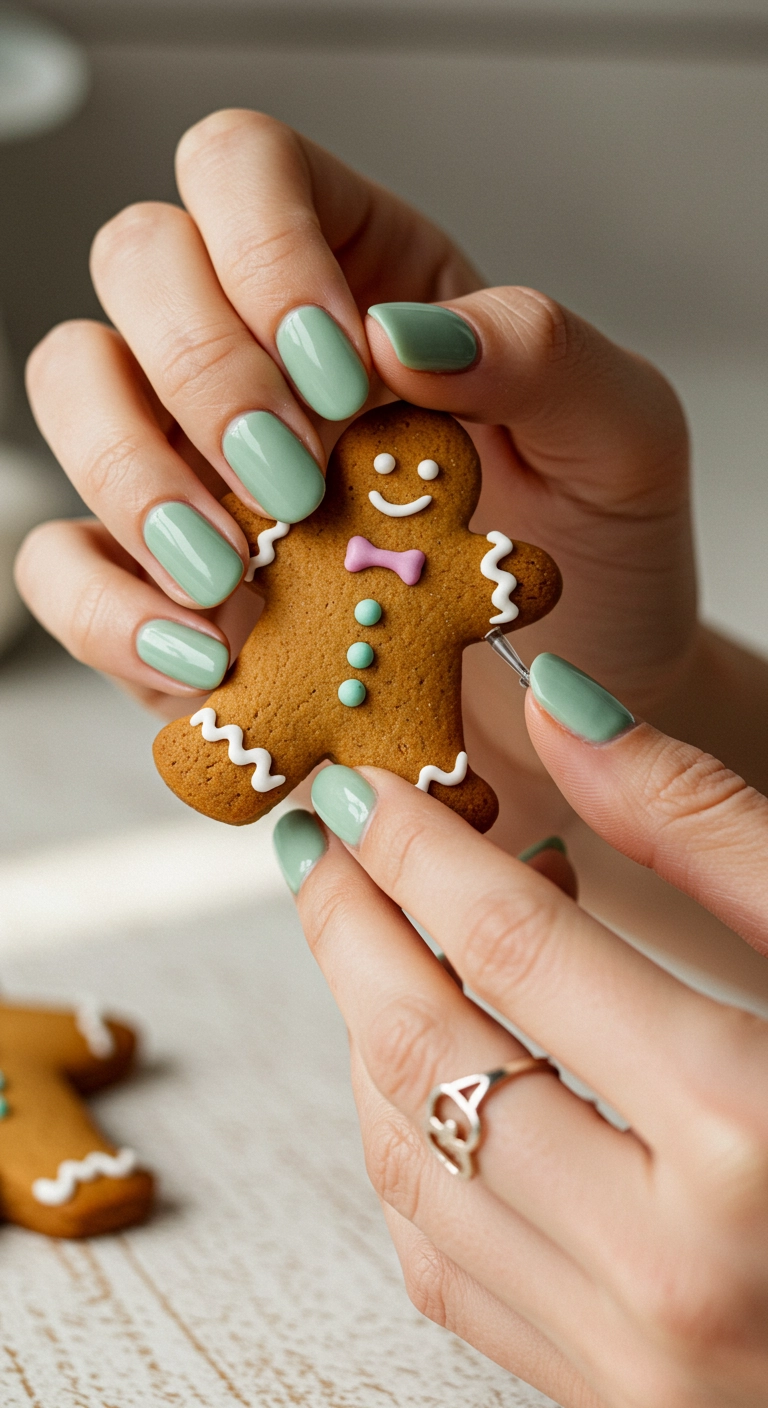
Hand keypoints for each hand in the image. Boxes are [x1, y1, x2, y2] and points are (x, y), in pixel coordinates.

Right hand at [15, 111, 693, 786]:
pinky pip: (66, 565)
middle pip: (138, 262)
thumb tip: (398, 332)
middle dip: (204, 371)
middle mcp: (260, 353)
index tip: (339, 373)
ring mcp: (197, 463)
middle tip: (297, 482)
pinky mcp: (162, 583)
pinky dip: (114, 607)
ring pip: (75, 390)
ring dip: (136, 476)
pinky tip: (211, 653)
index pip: (246, 171)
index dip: (263, 247)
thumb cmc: (593, 555)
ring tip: (246, 573)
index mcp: (365, 277)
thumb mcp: (619, 438)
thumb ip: (538, 352)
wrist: (570, 697)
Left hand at [273, 656, 767, 1407]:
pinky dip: (406, 1152)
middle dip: (350, 929)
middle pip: (428, 1055)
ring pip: (410, 1165)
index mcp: (746, 1129)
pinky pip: (445, 1265)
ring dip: (367, 1034)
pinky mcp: (607, 1398)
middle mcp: (668, 1264)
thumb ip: (705, 828)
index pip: (515, 947)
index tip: (363, 793)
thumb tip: (561, 711)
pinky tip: (422, 1077)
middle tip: (318, 849)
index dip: (419, 849)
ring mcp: (628, 1356)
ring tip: (371, 943)